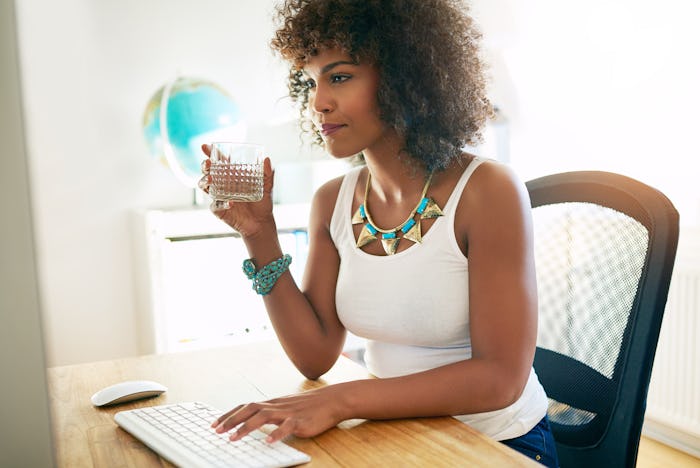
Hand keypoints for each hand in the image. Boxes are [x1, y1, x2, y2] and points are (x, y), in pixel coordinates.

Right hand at [198, 144, 274, 237]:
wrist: (261, 222)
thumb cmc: (262, 202)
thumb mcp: (267, 187)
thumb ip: (267, 174)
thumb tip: (267, 159)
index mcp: (232, 176)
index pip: (219, 162)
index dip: (211, 153)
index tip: (205, 146)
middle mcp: (223, 185)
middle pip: (208, 172)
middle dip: (205, 166)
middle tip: (208, 164)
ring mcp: (219, 197)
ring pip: (205, 187)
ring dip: (205, 182)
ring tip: (211, 180)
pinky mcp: (219, 210)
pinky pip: (215, 206)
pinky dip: (221, 204)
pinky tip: (231, 203)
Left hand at [211, 386, 345, 442]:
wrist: (331, 400)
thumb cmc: (309, 406)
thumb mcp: (287, 409)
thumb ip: (272, 415)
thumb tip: (256, 423)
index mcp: (272, 404)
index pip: (246, 406)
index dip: (230, 414)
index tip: (215, 424)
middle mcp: (277, 406)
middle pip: (250, 409)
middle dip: (231, 420)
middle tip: (217, 431)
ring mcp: (288, 413)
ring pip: (263, 416)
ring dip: (246, 427)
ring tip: (233, 438)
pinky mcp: (300, 421)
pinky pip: (286, 427)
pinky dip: (276, 434)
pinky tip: (268, 442)